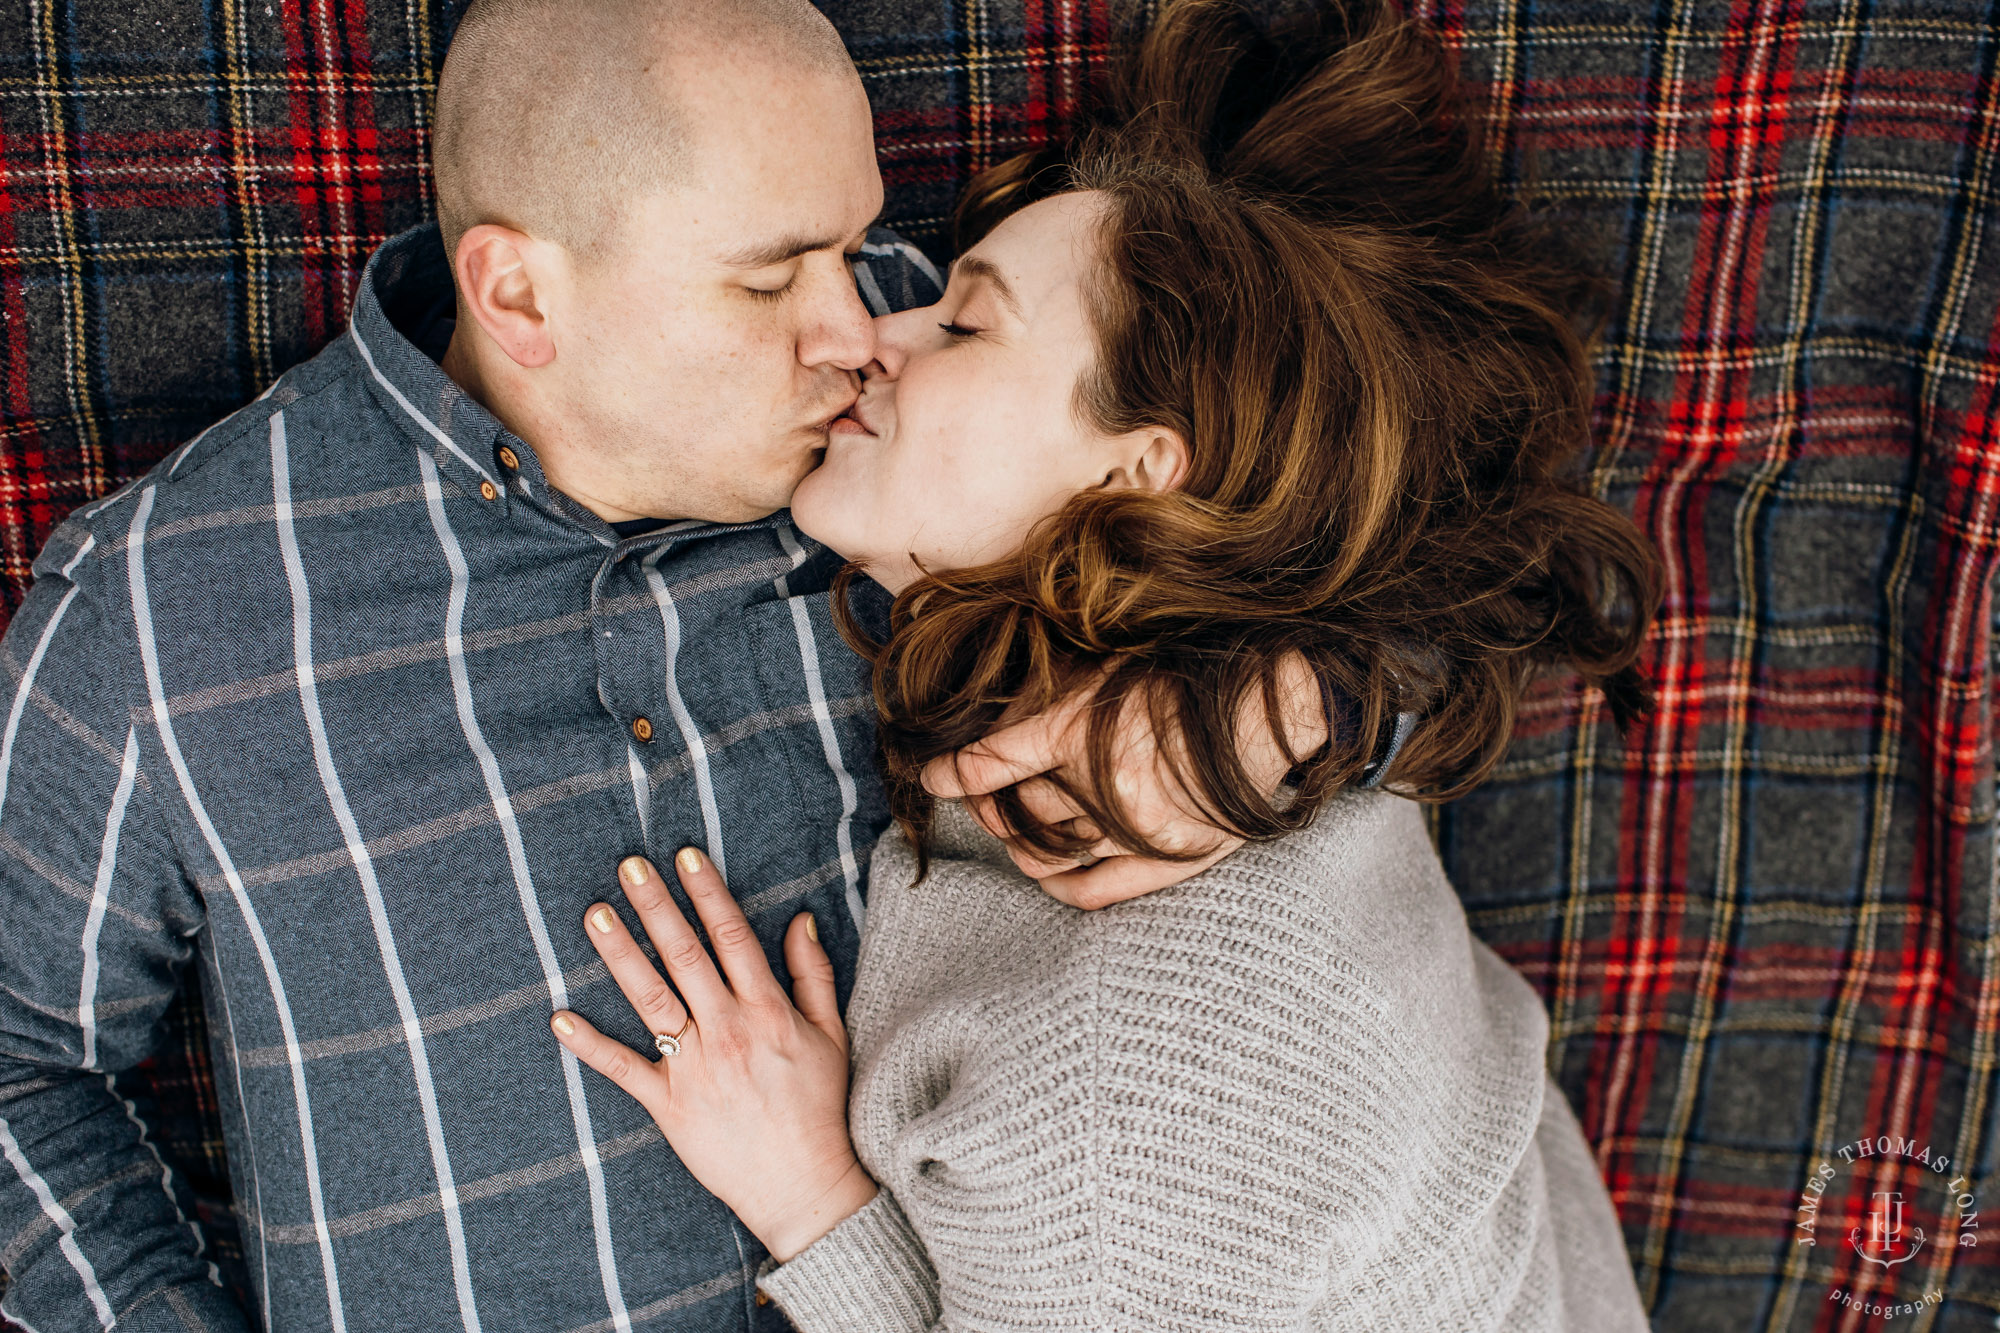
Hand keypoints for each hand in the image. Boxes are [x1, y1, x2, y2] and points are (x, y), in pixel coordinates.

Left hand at [550, 849, 876, 1262]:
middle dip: (656, 906)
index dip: (706, 892)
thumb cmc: (819, 1108)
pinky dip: (590, 1046)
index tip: (684, 856)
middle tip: (629, 866)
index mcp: (767, 1010)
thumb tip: (798, 920)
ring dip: (621, 955)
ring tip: (595, 914)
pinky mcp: (668, 1106)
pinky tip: (560, 1018)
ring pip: (650, 999)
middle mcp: (727, 1031)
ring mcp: (694, 1068)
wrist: (805, 1184)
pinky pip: (623, 1070)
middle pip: (685, 956)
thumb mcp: (831, 1035)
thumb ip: (813, 974)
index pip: (731, 936)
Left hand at [922, 656, 1327, 909]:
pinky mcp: (1168, 858)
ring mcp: (1136, 828)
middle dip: (987, 806)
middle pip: (1015, 811)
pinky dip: (1056, 885)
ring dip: (1016, 842)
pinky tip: (1044, 872)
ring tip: (1013, 826)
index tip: (931, 777)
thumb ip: (1056, 697)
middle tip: (984, 796)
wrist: (1272, 706)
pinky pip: (1092, 890)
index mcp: (1083, 728)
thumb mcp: (1111, 668)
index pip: (990, 763)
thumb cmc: (1188, 677)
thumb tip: (997, 722)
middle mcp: (1103, 783)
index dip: (951, 774)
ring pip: (1045, 851)